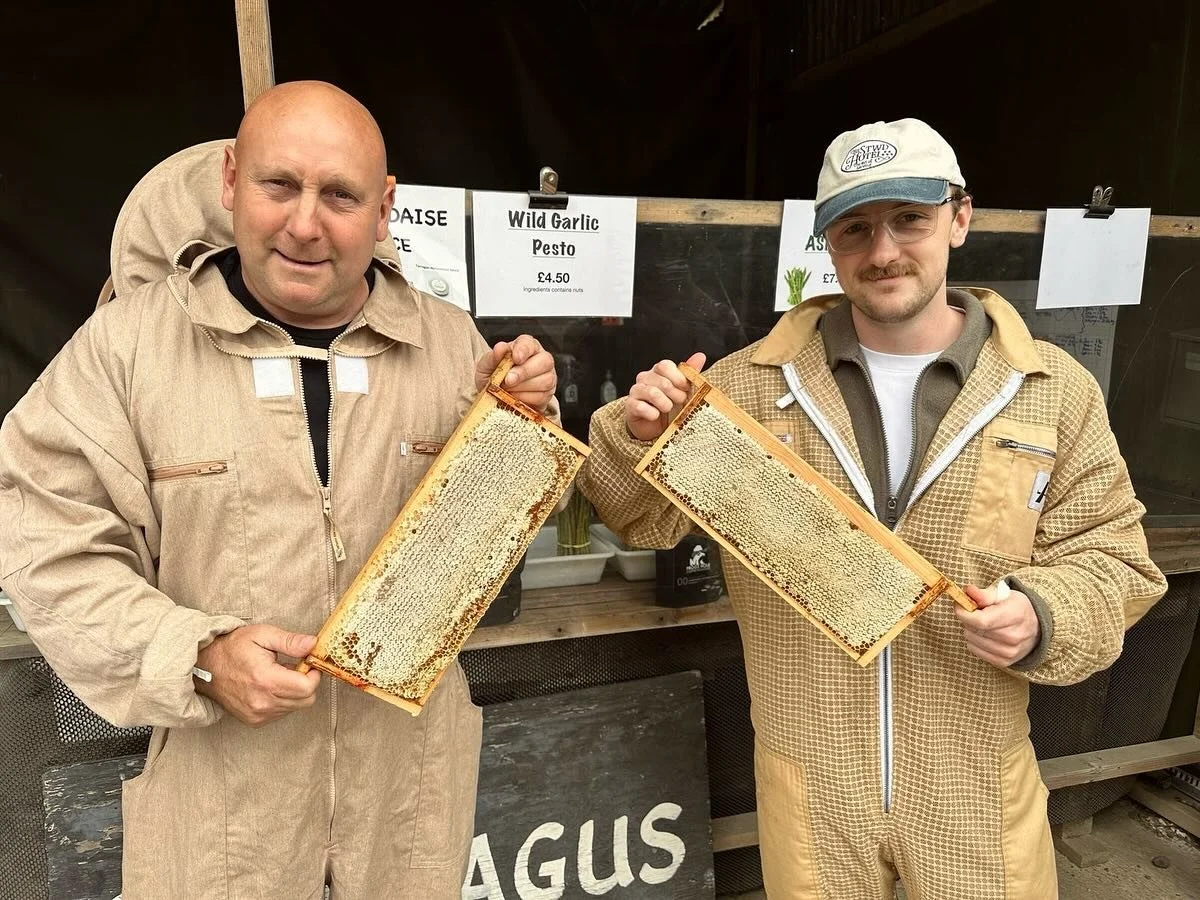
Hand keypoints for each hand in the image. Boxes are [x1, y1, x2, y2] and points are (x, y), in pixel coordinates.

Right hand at [194, 624, 320, 726]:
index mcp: (266, 680)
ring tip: (278, 675)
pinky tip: (270, 687)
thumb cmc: (233, 648)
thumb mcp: (262, 635)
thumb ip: (290, 641)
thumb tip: (313, 644)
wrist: (205, 667)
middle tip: (293, 667)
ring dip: (294, 692)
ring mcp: (257, 714)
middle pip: (306, 700)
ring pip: (295, 707)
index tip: (307, 663)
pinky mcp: (254, 720)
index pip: (308, 688)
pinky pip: (282, 713)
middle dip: (306, 682)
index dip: (314, 674)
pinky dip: (283, 700)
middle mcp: (262, 702)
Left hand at [475, 335, 555, 411]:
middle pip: (545, 362)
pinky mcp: (547, 395)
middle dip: (524, 372)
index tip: (515, 358)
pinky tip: (514, 397)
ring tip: (507, 389)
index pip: (530, 343)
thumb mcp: (486, 366)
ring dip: (522, 387)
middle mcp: (541, 359)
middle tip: (508, 380)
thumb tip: (500, 348)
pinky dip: (525, 398)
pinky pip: (542, 397)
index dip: (523, 350)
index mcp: (527, 346)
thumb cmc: (492, 377)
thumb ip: (492, 357)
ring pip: (545, 381)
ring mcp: (548, 377)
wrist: (493, 397)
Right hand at [625, 352, 706, 441]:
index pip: (665, 366)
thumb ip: (689, 373)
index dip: (678, 378)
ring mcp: (636, 391)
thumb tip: (700, 356)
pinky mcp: (630, 406)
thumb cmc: (669, 406)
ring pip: (652, 392)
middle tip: (680, 402)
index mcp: (658, 371)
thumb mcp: (682, 390)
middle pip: (661, 380)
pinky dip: (652, 414)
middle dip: (675, 394)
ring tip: (667, 409)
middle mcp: (644, 378)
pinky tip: (655, 416)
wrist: (655, 427)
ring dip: (665, 404)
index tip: (686, 389)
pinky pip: (641, 407)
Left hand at [955, 581, 1040, 668]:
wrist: (1036, 628)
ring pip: (972, 641)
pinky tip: (985, 635)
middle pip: (974, 630)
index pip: (981, 620)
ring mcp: (1010, 652)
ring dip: (971, 631)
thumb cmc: (1017, 608)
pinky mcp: (1004, 662)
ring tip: (982, 624)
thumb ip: (984, 594)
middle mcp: (1014, 636)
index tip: (959, 605)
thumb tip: (968, 591)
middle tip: (975, 613)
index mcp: (1015, 615)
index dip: (964, 613)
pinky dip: (975, 642)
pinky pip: (975, 651)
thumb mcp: (1003, 595)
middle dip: (968, 619)